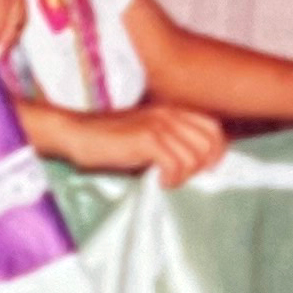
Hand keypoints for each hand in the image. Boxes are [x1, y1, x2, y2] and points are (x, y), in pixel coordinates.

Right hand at [64, 101, 228, 187]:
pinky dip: (171, 179)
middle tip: (182, 178)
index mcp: (172, 111)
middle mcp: (170, 114)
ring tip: (167, 180)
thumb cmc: (110, 140)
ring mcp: (159, 126)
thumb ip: (171, 142)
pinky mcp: (146, 140)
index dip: (215, 152)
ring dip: (184, 176)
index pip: (213, 129)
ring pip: (193, 157)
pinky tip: (158, 181)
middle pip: (209, 144)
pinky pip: (175, 165)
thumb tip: (195, 166)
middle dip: (201, 167)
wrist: (77, 134)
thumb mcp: (147, 136)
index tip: (201, 169)